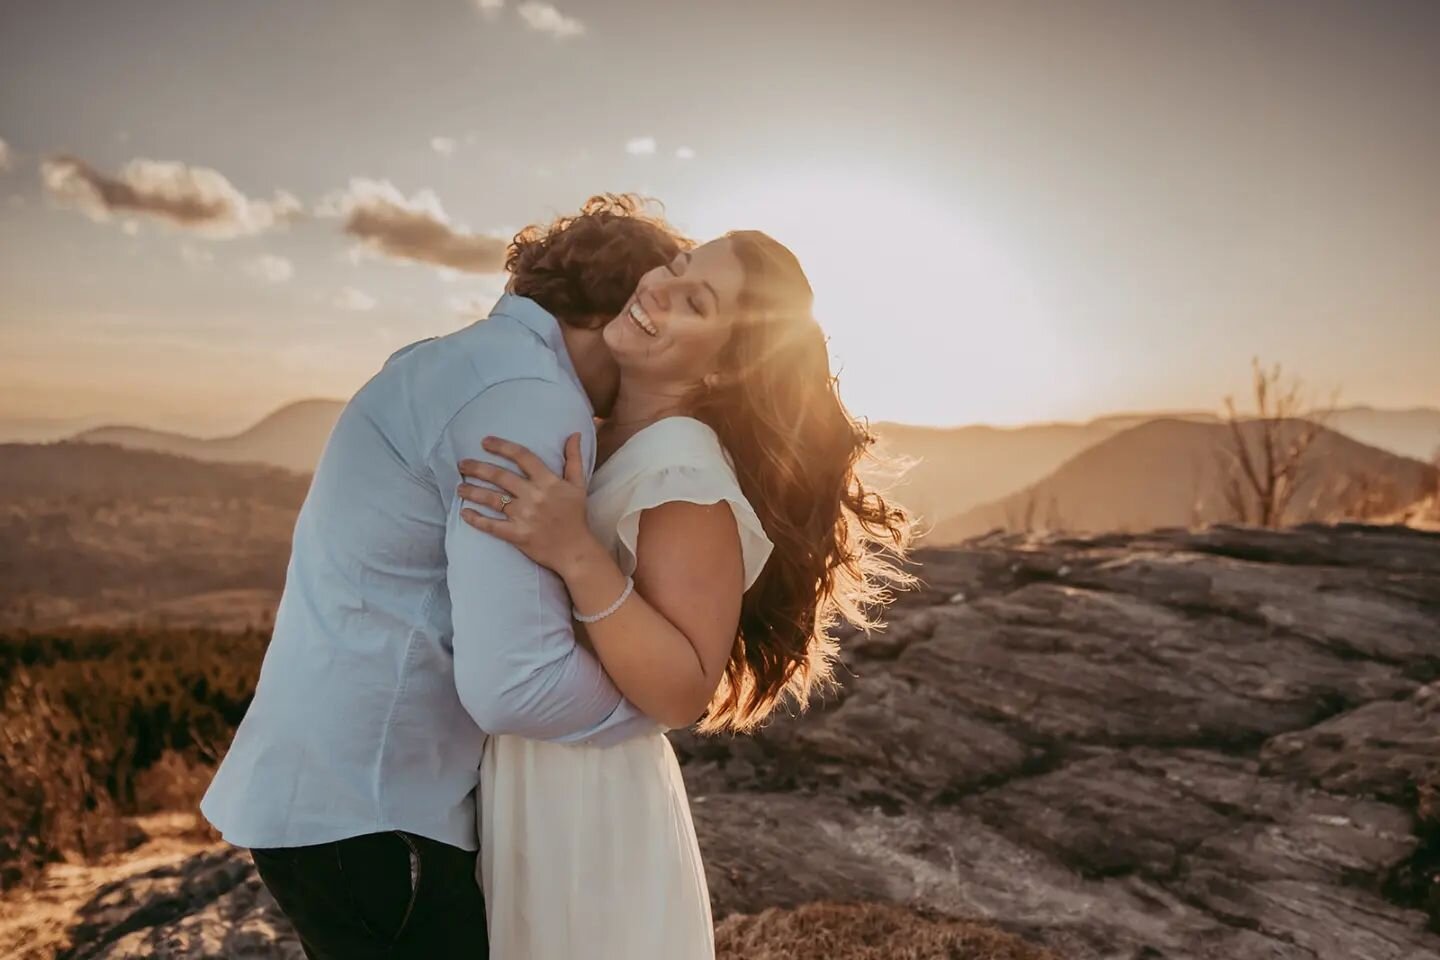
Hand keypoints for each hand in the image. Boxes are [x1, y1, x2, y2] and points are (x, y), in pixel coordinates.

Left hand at [457, 433, 604, 578]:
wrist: (576, 551)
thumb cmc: (576, 516)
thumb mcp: (578, 485)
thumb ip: (574, 459)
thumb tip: (574, 434)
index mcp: (547, 481)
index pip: (522, 457)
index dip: (502, 447)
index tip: (485, 442)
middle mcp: (533, 496)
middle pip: (500, 476)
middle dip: (478, 468)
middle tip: (462, 464)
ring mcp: (524, 516)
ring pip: (492, 499)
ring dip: (472, 491)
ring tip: (459, 487)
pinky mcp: (517, 535)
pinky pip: (492, 526)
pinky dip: (476, 519)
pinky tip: (464, 513)